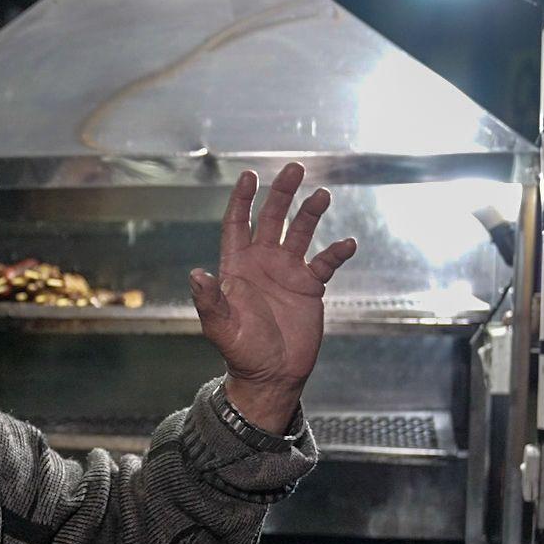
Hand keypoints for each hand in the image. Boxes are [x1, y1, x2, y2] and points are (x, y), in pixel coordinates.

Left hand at [190, 162, 356, 430]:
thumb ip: (210, 300)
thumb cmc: (241, 351)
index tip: (250, 176)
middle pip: (271, 219)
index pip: (238, 225)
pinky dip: (336, 252)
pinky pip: (325, 263)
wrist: (271, 375)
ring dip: (310, 213)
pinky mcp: (309, 287)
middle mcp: (262, 264)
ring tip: (322, 195)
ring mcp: (287, 273)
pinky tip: (347, 243)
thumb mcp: (221, 327)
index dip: (243, 200)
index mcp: (237, 268)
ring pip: (300, 233)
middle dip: (281, 194)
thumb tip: (196, 274)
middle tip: (294, 168)